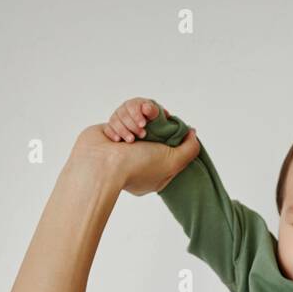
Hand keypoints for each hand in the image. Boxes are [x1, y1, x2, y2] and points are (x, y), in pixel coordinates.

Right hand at [69, 123, 199, 195]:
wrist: (100, 164)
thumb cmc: (136, 166)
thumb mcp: (173, 161)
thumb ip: (189, 149)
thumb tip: (193, 133)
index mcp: (154, 170)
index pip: (167, 145)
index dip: (168, 131)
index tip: (167, 121)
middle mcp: (137, 160)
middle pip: (149, 128)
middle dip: (146, 125)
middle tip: (144, 128)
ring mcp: (120, 149)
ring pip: (131, 121)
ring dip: (130, 125)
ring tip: (130, 137)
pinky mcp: (106, 137)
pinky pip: (115, 121)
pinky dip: (116, 126)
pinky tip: (115, 138)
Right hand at [103, 97, 165, 142]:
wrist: (144, 125)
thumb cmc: (149, 118)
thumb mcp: (153, 113)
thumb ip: (151, 110)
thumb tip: (146, 108)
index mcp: (133, 104)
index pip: (132, 107)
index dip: (137, 116)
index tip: (143, 124)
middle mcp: (122, 110)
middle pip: (123, 115)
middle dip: (132, 126)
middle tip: (143, 135)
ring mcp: (115, 118)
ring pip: (115, 122)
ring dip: (123, 131)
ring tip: (132, 140)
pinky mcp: (111, 127)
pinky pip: (107, 129)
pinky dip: (112, 134)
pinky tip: (118, 140)